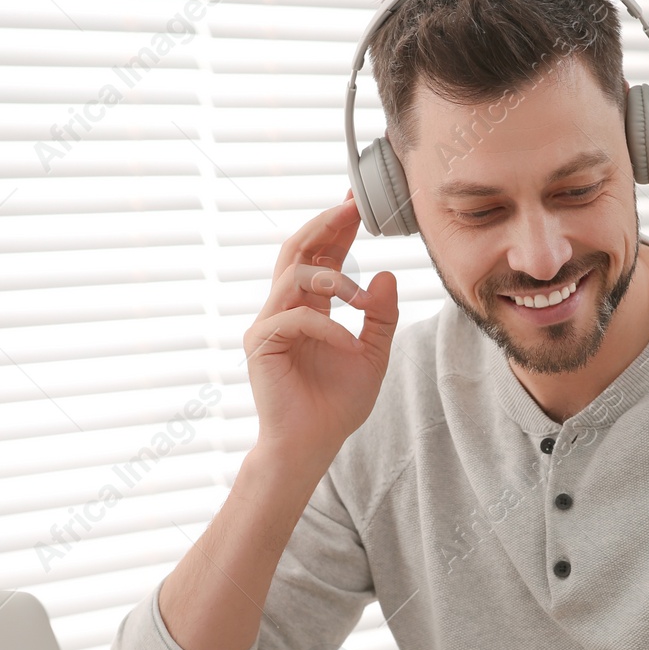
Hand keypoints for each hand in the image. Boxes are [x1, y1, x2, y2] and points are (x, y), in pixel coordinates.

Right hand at [243, 195, 398, 470]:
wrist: (312, 446)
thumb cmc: (337, 405)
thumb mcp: (373, 356)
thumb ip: (381, 317)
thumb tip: (387, 274)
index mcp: (310, 308)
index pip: (321, 256)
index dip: (338, 228)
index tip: (358, 203)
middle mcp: (285, 308)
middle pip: (298, 249)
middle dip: (326, 225)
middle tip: (353, 208)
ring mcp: (269, 324)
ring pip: (294, 274)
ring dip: (333, 278)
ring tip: (360, 297)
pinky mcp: (261, 344)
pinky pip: (296, 318)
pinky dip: (327, 326)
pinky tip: (347, 343)